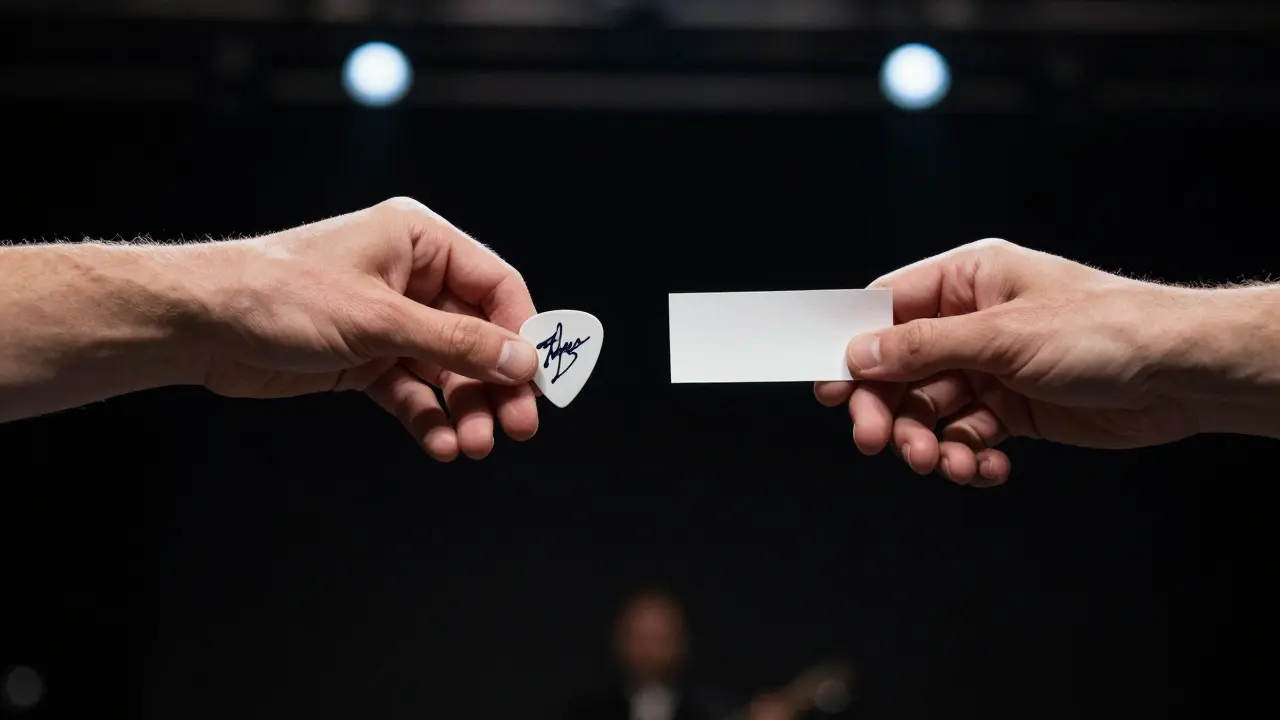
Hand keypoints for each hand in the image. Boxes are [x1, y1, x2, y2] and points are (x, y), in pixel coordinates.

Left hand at [199, 197, 540, 460]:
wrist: (202, 325)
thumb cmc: (283, 296)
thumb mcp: (379, 319)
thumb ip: (456, 342)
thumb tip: (524, 362)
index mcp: (419, 242)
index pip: (497, 286)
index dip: (523, 334)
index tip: (538, 382)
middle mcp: (411, 278)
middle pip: (478, 334)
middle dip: (496, 383)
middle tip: (517, 427)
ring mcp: (390, 321)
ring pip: (448, 369)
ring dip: (465, 408)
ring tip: (474, 445)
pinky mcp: (367, 359)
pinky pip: (414, 390)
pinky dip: (429, 418)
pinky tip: (441, 444)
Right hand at [814, 238, 1199, 486]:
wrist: (1181, 376)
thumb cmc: (1105, 330)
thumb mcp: (1003, 335)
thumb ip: (925, 347)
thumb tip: (860, 353)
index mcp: (968, 280)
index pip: (888, 309)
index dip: (854, 348)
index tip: (830, 388)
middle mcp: (973, 323)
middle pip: (901, 369)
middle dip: (890, 410)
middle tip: (881, 443)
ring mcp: (991, 368)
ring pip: (931, 410)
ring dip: (929, 442)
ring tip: (944, 463)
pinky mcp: (1012, 409)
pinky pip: (967, 435)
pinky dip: (968, 457)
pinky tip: (984, 468)